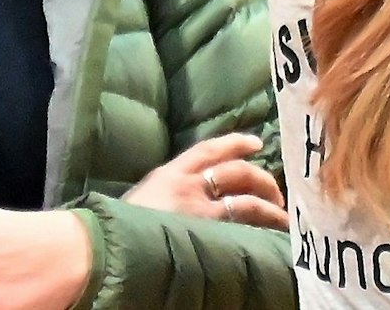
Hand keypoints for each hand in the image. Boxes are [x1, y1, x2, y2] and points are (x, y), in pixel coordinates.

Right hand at [123, 132, 288, 229]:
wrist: (106, 246)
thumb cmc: (115, 228)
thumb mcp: (140, 199)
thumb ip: (165, 194)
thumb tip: (183, 199)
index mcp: (169, 174)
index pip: (208, 149)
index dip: (235, 143)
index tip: (256, 143)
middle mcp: (188, 186)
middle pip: (237, 172)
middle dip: (262, 179)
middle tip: (276, 192)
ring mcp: (199, 211)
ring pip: (247, 201)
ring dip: (269, 208)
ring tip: (283, 218)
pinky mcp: (207, 235)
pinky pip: (241, 227)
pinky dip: (259, 229)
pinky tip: (270, 237)